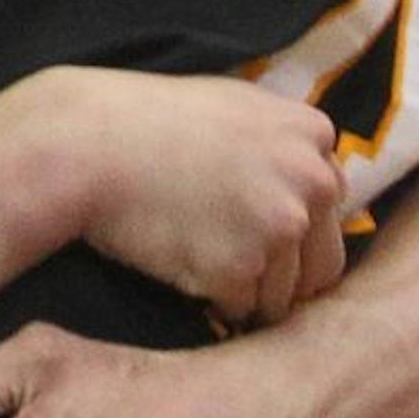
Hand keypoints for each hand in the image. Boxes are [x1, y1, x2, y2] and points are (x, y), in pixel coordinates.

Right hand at [67, 69, 346, 325]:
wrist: (88, 143)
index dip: (290, 227)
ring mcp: (280, 226)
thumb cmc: (152, 121)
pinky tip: (180, 264)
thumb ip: (286, 144)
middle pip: (322, 263)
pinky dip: (214, 301)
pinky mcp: (242, 269)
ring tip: (196, 256)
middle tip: (230, 263)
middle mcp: (312, 180)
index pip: (329, 207)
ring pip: (283, 295)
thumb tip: (320, 182)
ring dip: (246, 291)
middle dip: (282, 274)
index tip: (250, 226)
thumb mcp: (237, 107)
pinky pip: (241, 309)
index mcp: (314, 136)